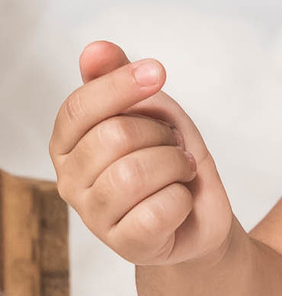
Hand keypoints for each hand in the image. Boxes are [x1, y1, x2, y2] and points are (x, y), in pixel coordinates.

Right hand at [49, 41, 234, 268]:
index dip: (120, 85)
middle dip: (160, 133)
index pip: (79, 108)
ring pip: (135, 173)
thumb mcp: (149, 108)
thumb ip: (117, 78)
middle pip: (114, 137)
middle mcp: (70, 181)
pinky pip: (157, 210)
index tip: (158, 73)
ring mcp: (94, 217)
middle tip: (172, 145)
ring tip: (178, 170)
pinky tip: (179, 201)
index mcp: (68, 144)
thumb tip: (95, 49)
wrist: (199, 211)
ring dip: (175, 165)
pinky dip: (182, 198)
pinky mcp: (125, 245)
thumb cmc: (166, 154)